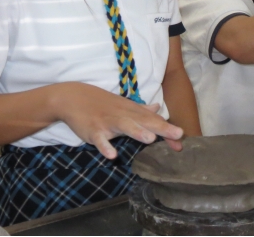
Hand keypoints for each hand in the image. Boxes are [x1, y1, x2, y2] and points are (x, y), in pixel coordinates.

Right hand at [56, 83, 183, 158]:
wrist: (72, 97)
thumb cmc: (100, 103)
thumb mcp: (122, 105)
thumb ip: (141, 110)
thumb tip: (157, 108)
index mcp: (131, 111)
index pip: (152, 121)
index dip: (167, 130)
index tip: (181, 140)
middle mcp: (122, 115)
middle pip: (144, 121)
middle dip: (161, 128)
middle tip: (178, 135)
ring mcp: (107, 122)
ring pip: (124, 126)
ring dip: (136, 131)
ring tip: (150, 139)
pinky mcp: (92, 130)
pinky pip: (100, 139)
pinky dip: (105, 146)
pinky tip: (112, 155)